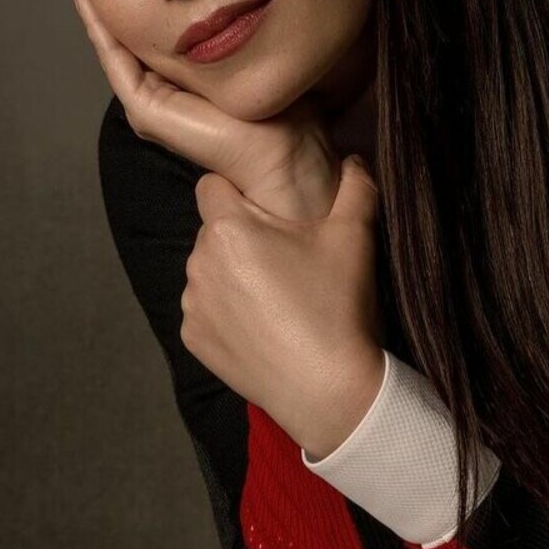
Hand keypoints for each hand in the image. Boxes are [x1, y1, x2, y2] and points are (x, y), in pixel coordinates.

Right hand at [50, 0, 340, 223]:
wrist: (287, 157)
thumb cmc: (288, 112)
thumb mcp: (260, 49)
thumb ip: (241, 24)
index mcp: (185, 77)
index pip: (149, 20)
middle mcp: (162, 88)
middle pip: (121, 23)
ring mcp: (150, 99)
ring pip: (108, 33)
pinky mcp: (146, 108)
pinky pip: (112, 52)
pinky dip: (95, 16)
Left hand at [182, 166, 384, 455]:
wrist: (326, 389)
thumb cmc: (336, 308)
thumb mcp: (354, 237)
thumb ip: (356, 186)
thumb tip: (356, 158)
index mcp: (229, 228)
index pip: (212, 184)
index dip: (240, 192)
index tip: (272, 215)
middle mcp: (197, 261)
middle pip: (213, 231)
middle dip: (241, 237)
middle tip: (287, 261)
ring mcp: (191, 305)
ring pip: (208, 271)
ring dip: (232, 276)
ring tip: (277, 299)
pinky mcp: (193, 340)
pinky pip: (205, 312)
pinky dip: (227, 315)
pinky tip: (264, 328)